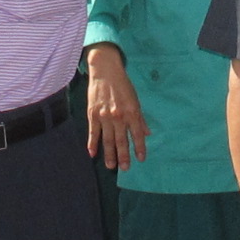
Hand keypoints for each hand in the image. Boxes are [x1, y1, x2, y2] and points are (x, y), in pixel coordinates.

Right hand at [83, 45, 148, 169]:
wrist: (105, 70)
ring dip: (109, 154)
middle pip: (121, 140)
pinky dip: (92, 144)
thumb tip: (147, 133)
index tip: (141, 159)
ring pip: (107, 140)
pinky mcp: (92, 114)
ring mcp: (104, 116)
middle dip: (123, 156)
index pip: (137, 134)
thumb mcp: (135, 99)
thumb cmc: (122, 84)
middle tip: (125, 168)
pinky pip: (93, 132)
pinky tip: (93, 154)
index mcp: (131, 112)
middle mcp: (118, 116)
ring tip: (111, 166)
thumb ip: (140, 118)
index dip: (139, 148)